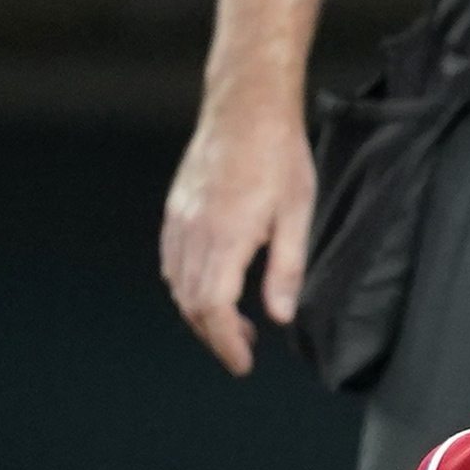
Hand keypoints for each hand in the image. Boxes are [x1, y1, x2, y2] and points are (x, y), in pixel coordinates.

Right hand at [161, 91, 317, 378]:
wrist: (245, 106)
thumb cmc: (279, 155)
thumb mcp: (298, 212)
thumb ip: (287, 268)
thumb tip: (279, 316)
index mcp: (226, 236)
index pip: (213, 308)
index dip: (226, 342)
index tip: (242, 363)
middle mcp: (194, 231)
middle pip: (191, 304)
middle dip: (214, 335)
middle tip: (243, 351)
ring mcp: (179, 219)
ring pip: (178, 285)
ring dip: (202, 313)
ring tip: (236, 323)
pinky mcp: (176, 209)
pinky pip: (172, 261)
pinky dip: (188, 286)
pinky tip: (214, 287)